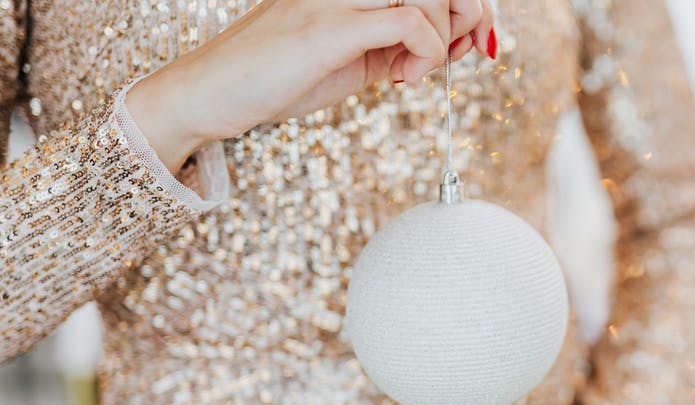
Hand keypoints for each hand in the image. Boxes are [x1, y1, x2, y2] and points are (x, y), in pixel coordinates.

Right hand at [125, 0, 495, 172]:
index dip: (470, 4)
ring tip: (411, 72)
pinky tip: (399, 78)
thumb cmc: (277, 79)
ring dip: (442, 39)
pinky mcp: (329, 28)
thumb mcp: (353, 59)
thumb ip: (398, 45)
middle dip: (472, 14)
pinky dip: (425, 54)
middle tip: (458, 54)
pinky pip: (409, 22)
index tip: (474, 42)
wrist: (211, 96)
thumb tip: (456, 44)